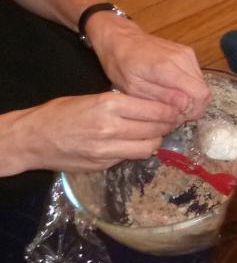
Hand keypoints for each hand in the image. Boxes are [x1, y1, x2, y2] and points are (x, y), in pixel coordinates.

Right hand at [10, 92, 181, 172]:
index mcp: (110, 105)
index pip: (155, 110)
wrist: (32, 138)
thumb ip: (124, 104)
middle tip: (172, 121)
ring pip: (148, 147)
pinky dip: (137, 150)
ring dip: (156, 140)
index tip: (178, 109)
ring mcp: (106, 150)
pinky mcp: (102, 164)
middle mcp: (111, 128)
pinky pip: (130, 157)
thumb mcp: (94, 98)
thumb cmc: (62, 112)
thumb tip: (155, 108)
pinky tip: (135, 143)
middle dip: (168, 125)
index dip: (171, 111)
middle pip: (156, 129)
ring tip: (155, 133)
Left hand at [86, 13, 208, 117]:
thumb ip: (161, 98)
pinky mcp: (189, 53)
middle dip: (192, 107)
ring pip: (202, 85)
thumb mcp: (134, 88)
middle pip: (204, 91)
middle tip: (173, 113)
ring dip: (191, 98)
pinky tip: (173, 90)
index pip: (200, 93)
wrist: (122, 40)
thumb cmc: (121, 65)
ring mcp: (188, 54)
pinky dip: (189, 88)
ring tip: (171, 102)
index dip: (193, 110)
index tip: (177, 117)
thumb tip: (185, 107)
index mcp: (167, 68)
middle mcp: (183, 59)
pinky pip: (197, 77)